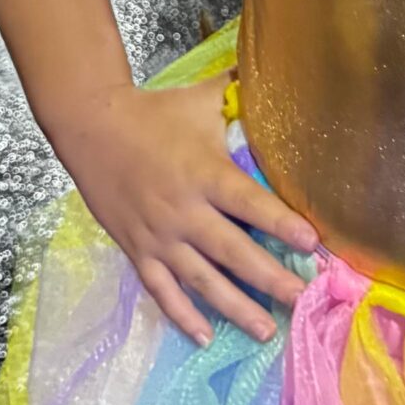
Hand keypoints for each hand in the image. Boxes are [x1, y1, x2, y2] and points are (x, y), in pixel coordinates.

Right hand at [56, 75, 315, 345]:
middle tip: (302, 299)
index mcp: (204, 173)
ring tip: (268, 330)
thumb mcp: (201, 99)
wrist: (90, 127)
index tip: (314, 244)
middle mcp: (183, 211)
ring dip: (236, 308)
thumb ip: (241, 90)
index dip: (282, 224)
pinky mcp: (137, 251)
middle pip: (232, 252)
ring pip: (201, 281)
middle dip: (270, 278)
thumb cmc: (154, 113)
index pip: (250, 204)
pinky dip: (183, 316)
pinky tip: (207, 337)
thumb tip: (281, 68)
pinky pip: (162, 291)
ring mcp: (158, 236)